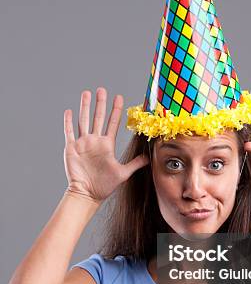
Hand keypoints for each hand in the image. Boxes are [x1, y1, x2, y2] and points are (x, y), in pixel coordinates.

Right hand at [63, 87, 148, 202]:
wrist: (88, 193)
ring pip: (83, 121)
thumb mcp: (123, 173)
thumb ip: (135, 164)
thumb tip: (149, 157)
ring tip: (86, 94)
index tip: (119, 97)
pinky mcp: (72, 148)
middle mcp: (95, 141)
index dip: (116, 110)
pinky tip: (69, 111)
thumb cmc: (105, 185)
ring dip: (85, 107)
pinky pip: (69, 132)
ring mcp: (83, 143)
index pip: (112, 123)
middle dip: (100, 104)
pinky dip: (68, 122)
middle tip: (102, 89)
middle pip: (98, 118)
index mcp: (107, 144)